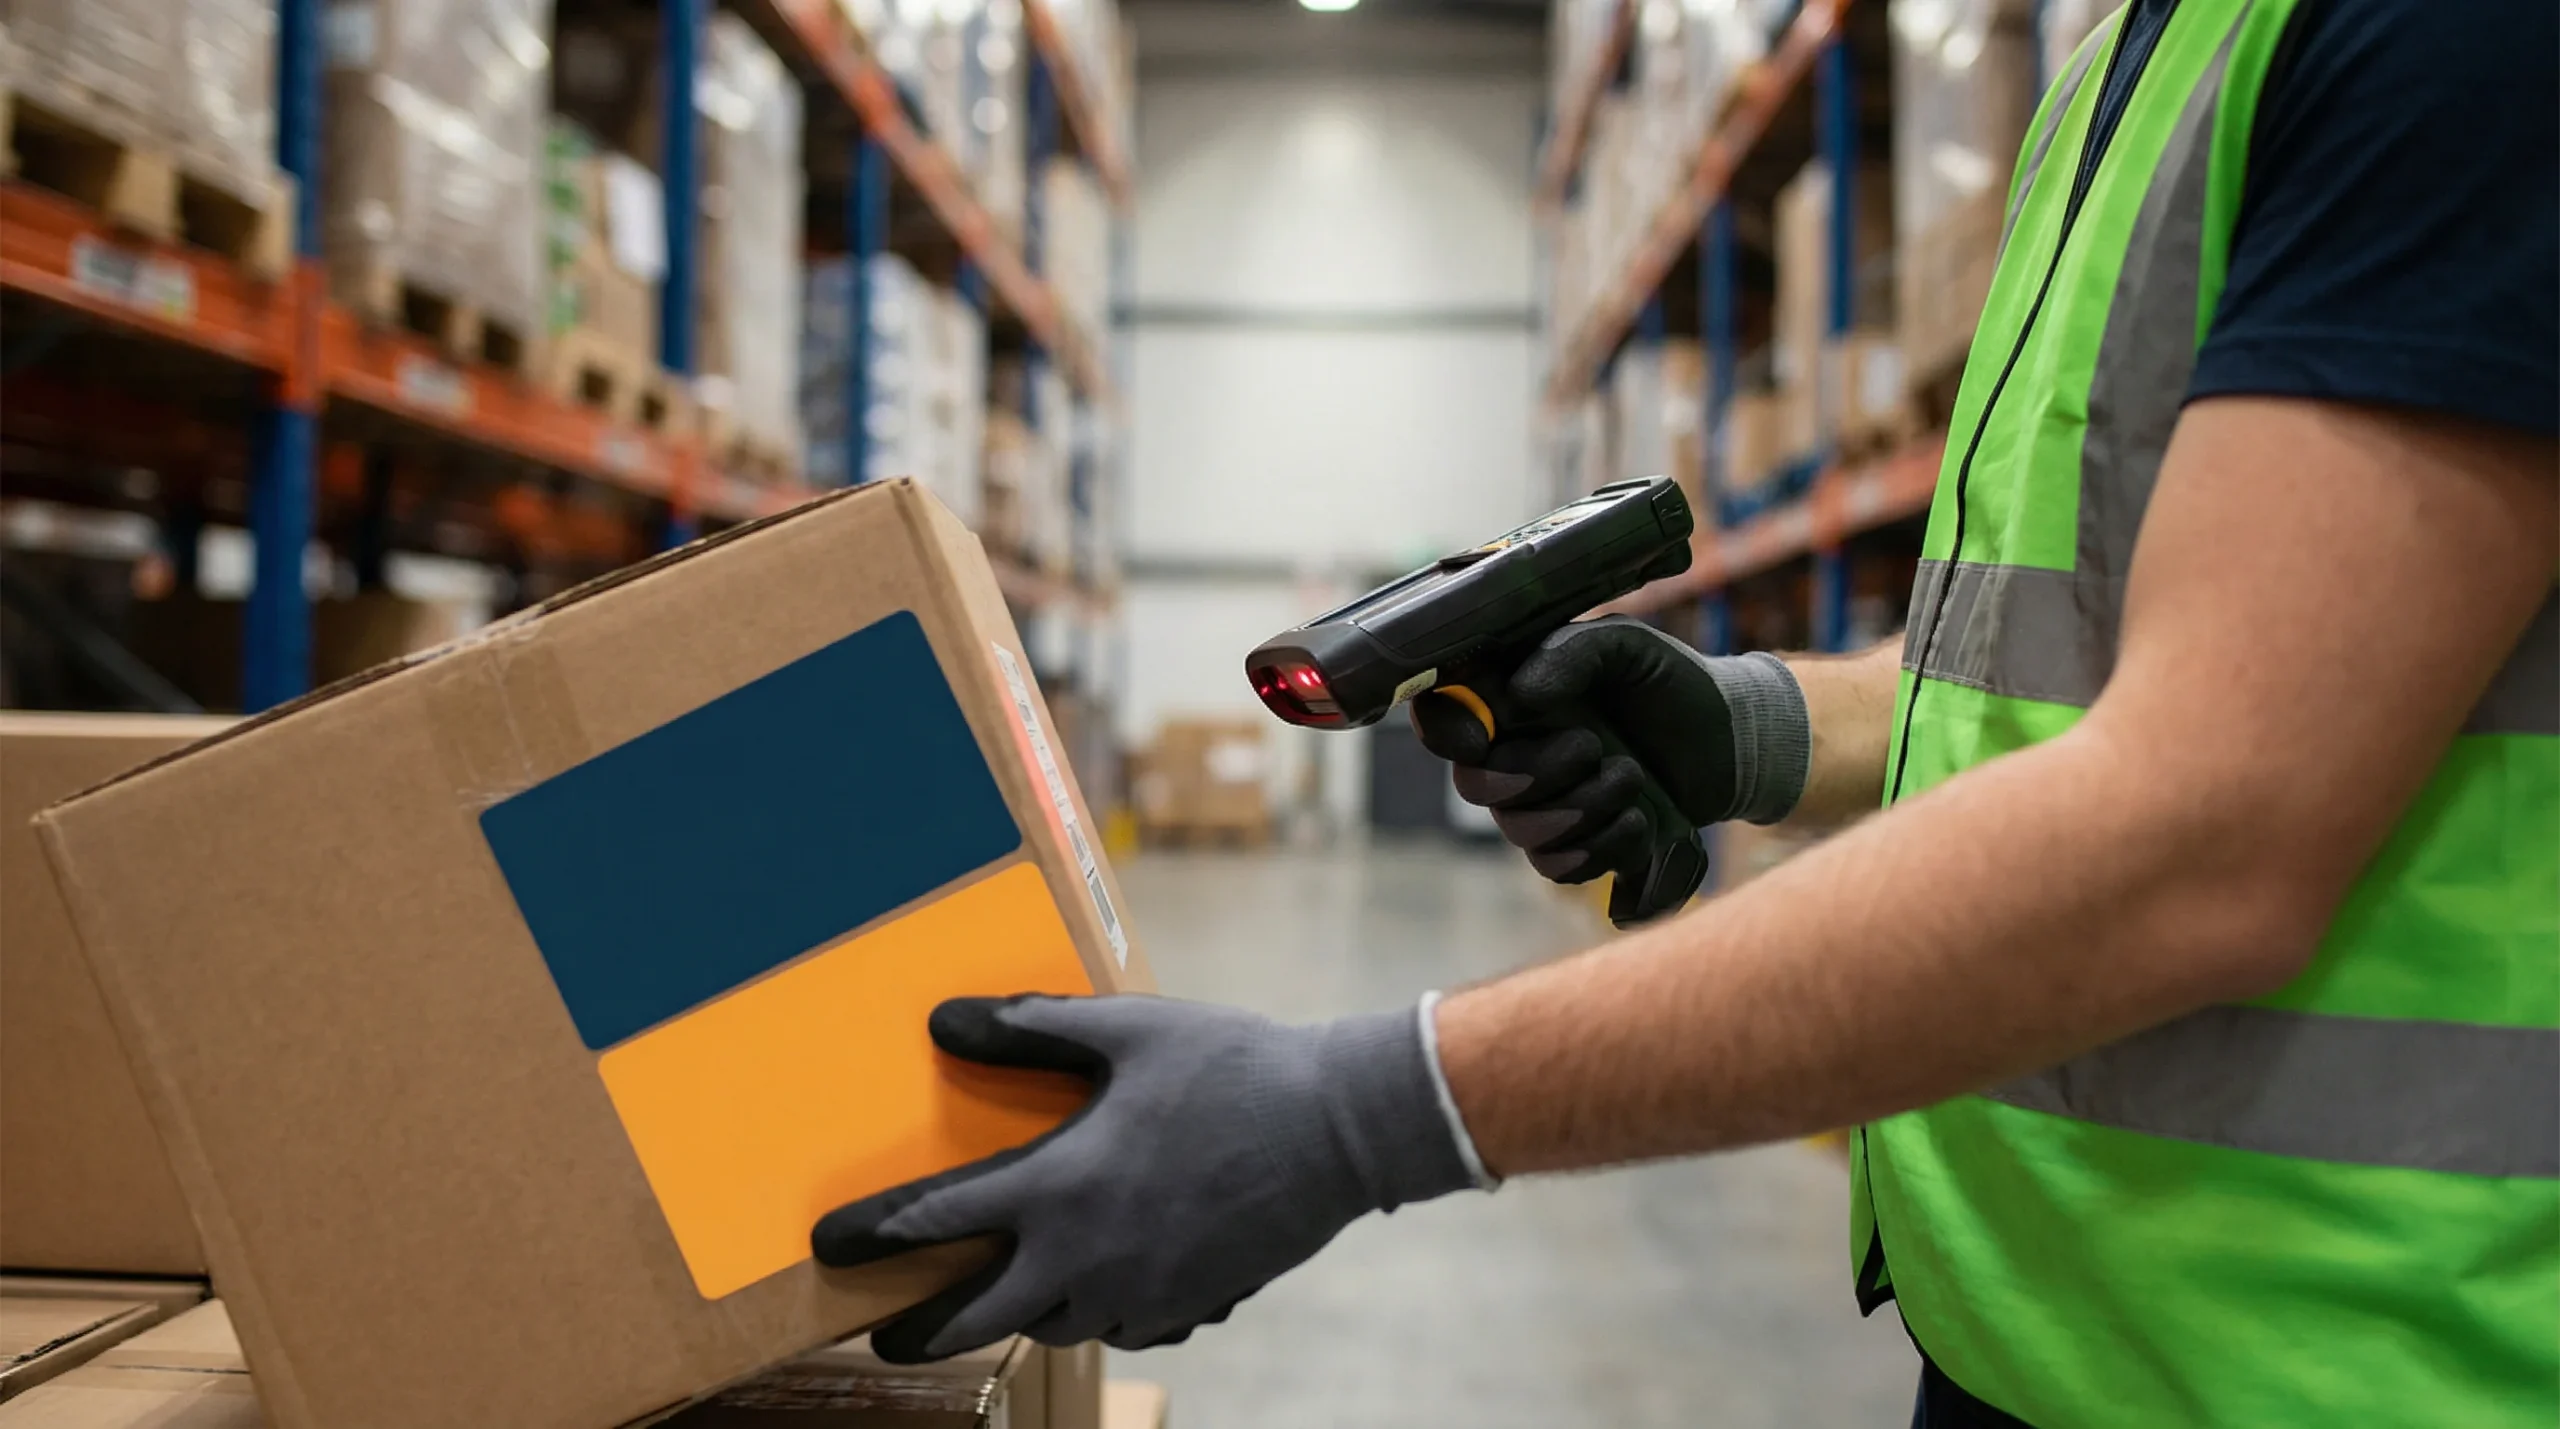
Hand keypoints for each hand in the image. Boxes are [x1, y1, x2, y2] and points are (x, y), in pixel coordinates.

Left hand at [811, 993, 1478, 1362]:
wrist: (1340, 1129)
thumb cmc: (1234, 1067)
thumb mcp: (1129, 1030)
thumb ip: (1031, 1029)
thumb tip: (945, 1022)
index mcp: (1063, 1186)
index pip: (939, 1221)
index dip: (874, 1235)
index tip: (828, 1248)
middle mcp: (1089, 1255)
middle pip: (980, 1314)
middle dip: (923, 1328)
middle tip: (884, 1336)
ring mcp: (1141, 1289)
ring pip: (1053, 1325)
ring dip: (1014, 1315)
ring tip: (996, 1300)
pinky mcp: (1187, 1304)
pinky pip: (1119, 1327)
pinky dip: (1092, 1314)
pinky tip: (1096, 1290)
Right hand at [1411, 616, 1808, 883]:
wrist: (1729, 741)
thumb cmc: (1670, 681)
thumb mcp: (1628, 646)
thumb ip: (1574, 653)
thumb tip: (1519, 698)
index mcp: (1510, 694)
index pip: (1441, 713)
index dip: (1444, 730)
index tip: (1481, 737)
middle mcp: (1513, 751)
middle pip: (1476, 785)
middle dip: (1535, 775)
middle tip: (1593, 748)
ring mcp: (1541, 804)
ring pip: (1519, 832)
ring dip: (1580, 812)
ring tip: (1634, 779)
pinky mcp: (1575, 845)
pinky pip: (1556, 868)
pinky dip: (1599, 850)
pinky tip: (1639, 823)